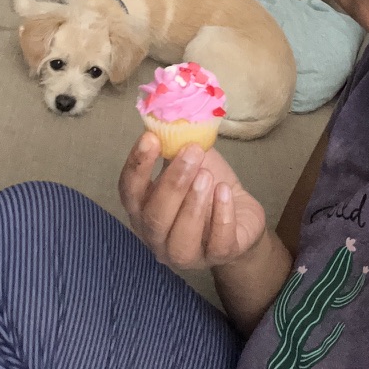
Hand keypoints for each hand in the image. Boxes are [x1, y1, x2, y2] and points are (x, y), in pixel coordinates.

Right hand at [118, 133, 266, 270]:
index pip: (129, 191)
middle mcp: (157, 236)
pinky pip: (217, 243)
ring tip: (207, 176)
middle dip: (172, 183)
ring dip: (193, 204)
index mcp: (143, 208)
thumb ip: (176, 144)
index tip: (151, 138)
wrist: (240, 212)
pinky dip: (221, 216)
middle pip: (155, 217)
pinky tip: (225, 192)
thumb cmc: (206, 184)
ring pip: (181, 239)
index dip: (137, 166)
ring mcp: (186, 253)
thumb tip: (169, 111)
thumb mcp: (190, 161)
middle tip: (192, 152)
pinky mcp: (218, 256)